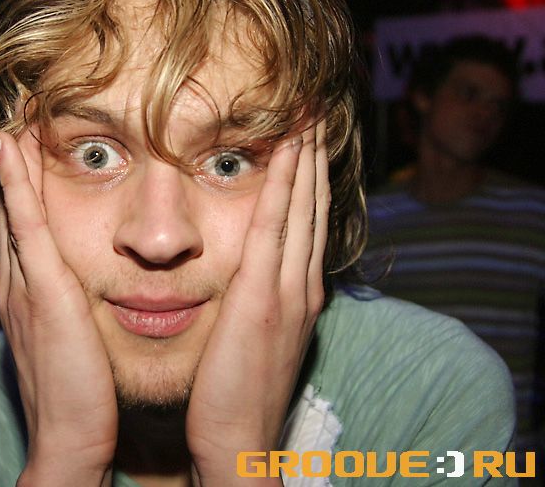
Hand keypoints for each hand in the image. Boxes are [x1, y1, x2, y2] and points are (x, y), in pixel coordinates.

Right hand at [0, 130, 116, 486]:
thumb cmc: (81, 394)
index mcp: (31, 292)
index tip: (30, 140)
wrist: (69, 440)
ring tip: (11, 112)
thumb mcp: (73, 340)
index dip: (24, 182)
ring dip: (12, 158)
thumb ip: (72, 308)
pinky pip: (26, 224)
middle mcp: (19, 281)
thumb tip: (87, 286)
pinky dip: (17, 182)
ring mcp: (25, 283)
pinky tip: (11, 145)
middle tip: (15, 112)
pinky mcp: (42, 291)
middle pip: (15, 207)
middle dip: (14, 161)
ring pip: (16, 206)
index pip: (26, 223)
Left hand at [186, 120, 328, 485]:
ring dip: (305, 159)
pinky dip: (285, 187)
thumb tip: (242, 269)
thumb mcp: (255, 337)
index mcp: (297, 292)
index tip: (306, 137)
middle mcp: (300, 284)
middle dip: (314, 157)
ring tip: (307, 115)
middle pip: (313, 206)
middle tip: (315, 110)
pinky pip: (275, 229)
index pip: (307, 221)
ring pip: (302, 209)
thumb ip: (256, 298)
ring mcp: (287, 290)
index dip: (310, 177)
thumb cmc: (236, 391)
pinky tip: (286, 152)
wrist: (238, 441)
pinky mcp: (263, 299)